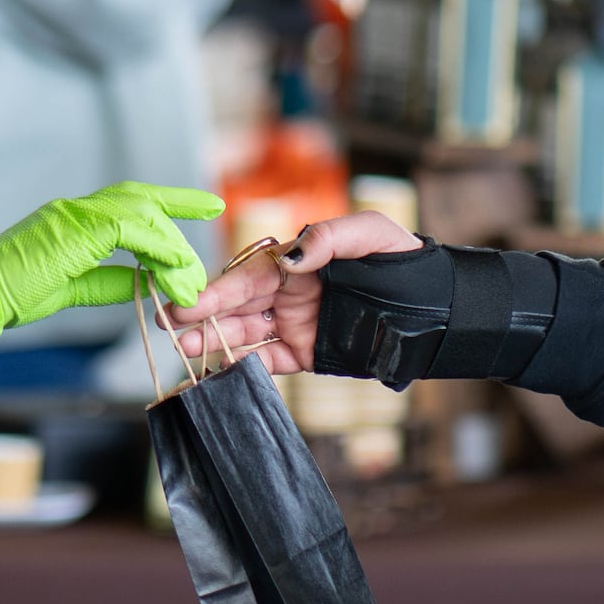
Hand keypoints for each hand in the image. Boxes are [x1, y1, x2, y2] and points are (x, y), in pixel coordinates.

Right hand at [0, 181, 226, 346]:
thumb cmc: (15, 294)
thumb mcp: (75, 288)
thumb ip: (112, 281)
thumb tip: (146, 282)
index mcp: (75, 219)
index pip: (132, 201)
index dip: (170, 201)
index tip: (205, 205)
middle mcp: (77, 208)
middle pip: (142, 198)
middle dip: (181, 205)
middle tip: (211, 220)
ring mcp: (75, 214)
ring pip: (141, 212)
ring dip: (171, 243)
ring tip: (192, 274)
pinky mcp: (76, 228)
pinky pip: (130, 229)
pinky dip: (156, 246)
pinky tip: (175, 264)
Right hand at [164, 210, 420, 373]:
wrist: (435, 308)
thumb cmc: (402, 262)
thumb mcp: (370, 234)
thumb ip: (328, 237)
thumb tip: (289, 256)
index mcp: (296, 263)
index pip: (247, 274)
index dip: (218, 287)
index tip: (190, 298)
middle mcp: (288, 293)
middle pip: (236, 304)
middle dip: (202, 313)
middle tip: (168, 322)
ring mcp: (294, 325)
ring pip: (245, 333)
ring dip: (214, 340)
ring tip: (185, 348)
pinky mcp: (306, 354)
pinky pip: (270, 362)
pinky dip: (245, 366)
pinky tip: (223, 368)